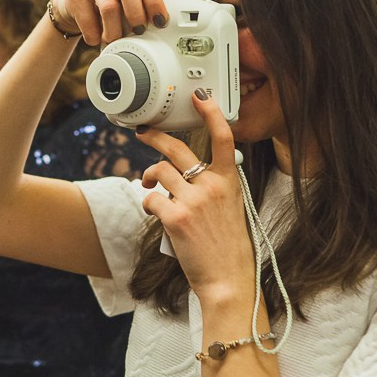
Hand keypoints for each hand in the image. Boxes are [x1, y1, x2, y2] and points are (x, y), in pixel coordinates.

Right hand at [49, 0, 168, 45]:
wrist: (76, 3)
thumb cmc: (112, 3)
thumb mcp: (132, 0)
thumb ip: (146, 7)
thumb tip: (162, 28)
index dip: (154, 0)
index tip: (159, 22)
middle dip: (136, 13)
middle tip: (139, 31)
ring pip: (109, 7)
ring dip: (116, 31)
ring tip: (115, 40)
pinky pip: (89, 21)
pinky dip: (95, 36)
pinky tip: (97, 39)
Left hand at [136, 91, 254, 305]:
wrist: (229, 279)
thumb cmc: (229, 246)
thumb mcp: (232, 208)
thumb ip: (214, 187)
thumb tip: (184, 175)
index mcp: (229, 181)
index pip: (223, 138)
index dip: (210, 114)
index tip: (198, 98)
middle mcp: (212, 186)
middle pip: (177, 149)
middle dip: (155, 137)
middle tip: (143, 133)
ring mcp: (194, 200)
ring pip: (159, 173)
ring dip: (149, 178)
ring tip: (149, 185)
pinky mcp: (176, 217)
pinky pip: (151, 198)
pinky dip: (148, 203)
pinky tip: (154, 211)